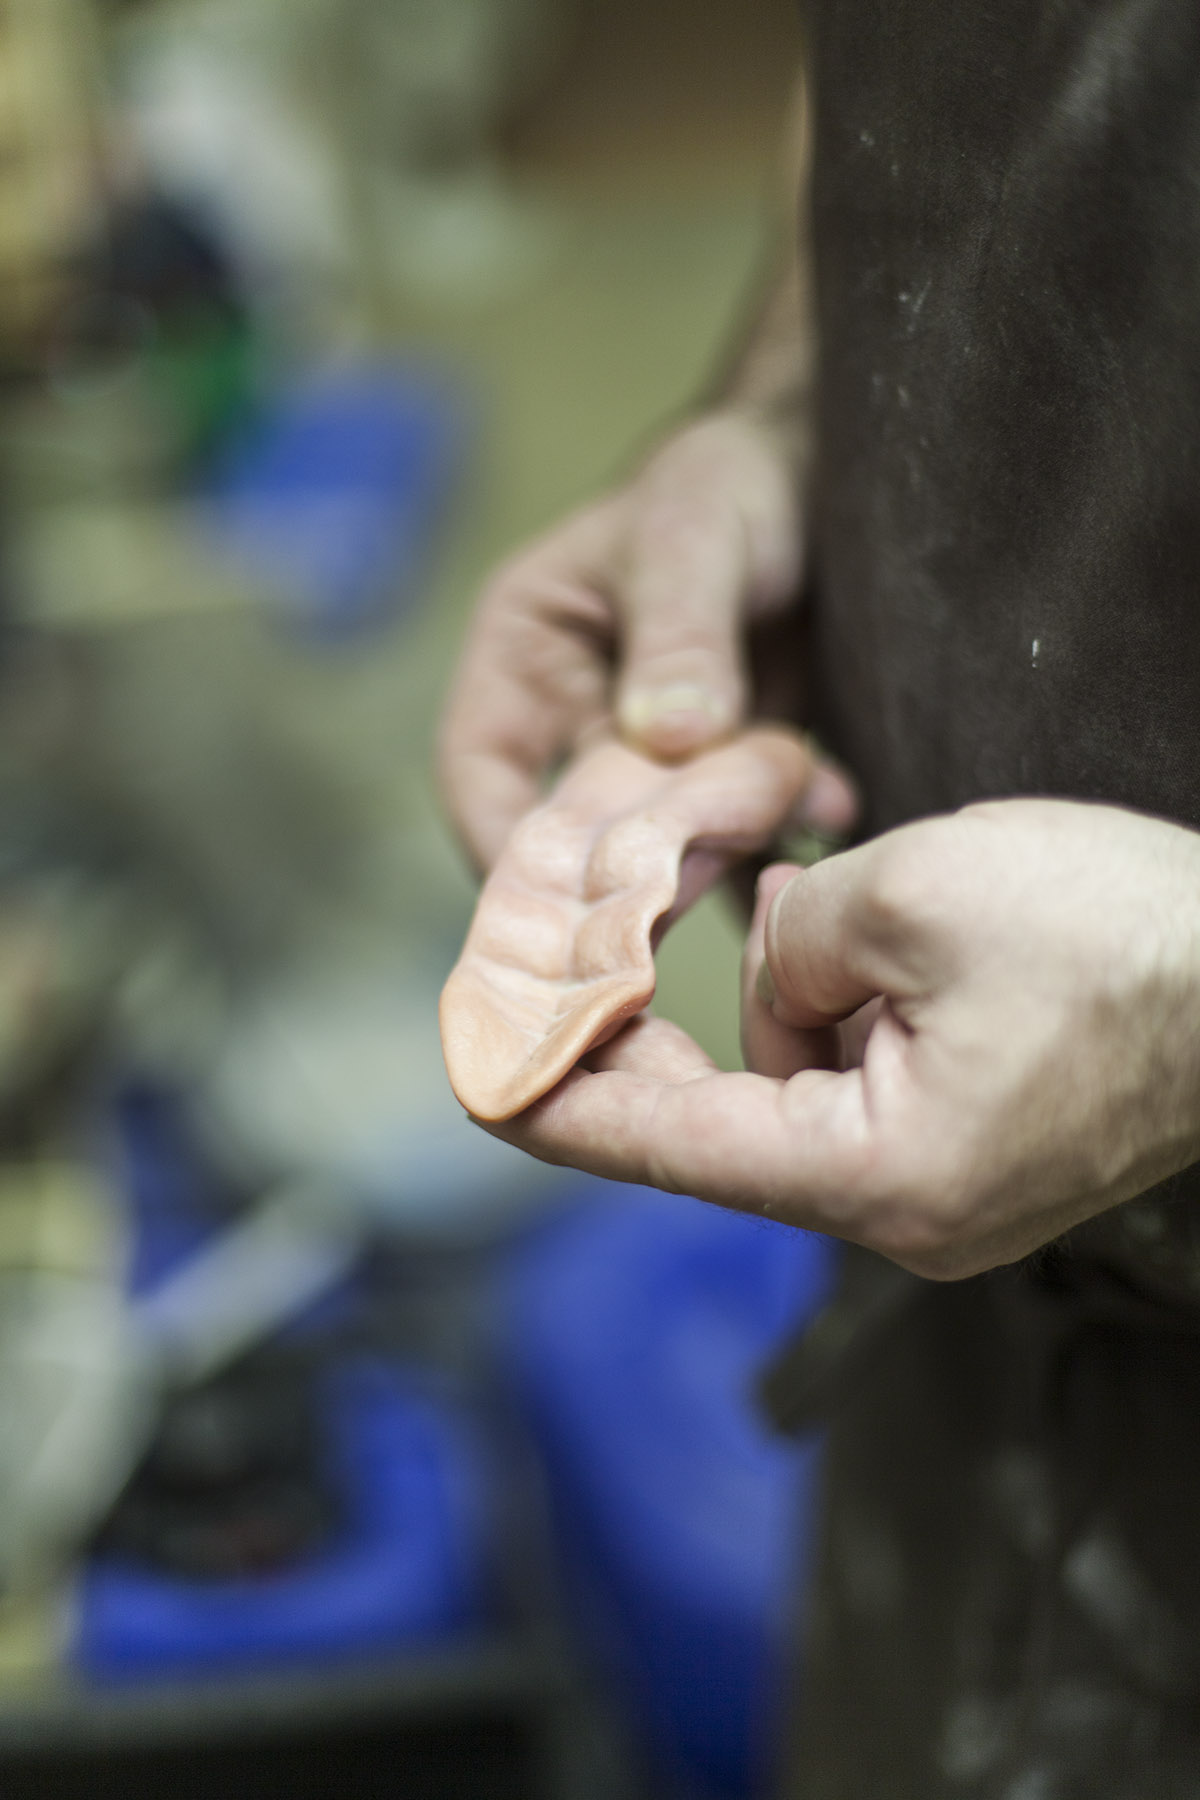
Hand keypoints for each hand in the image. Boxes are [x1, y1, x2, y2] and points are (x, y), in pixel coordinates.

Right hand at [436, 410, 855, 871]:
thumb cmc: (729, 481)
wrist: (824, 477)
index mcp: (524, 654)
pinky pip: (738, 836)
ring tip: (803, 813)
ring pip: (665, 842)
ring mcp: (652, 756)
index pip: (479, 770)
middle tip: (708, 871)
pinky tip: (832, 815)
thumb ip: (681, 632)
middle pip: (576, 831)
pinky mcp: (725, 776)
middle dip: (635, 864)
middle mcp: (575, 716)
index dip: (503, 844)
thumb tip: (667, 738)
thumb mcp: (695, 536)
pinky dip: (780, 843)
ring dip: (728, 850)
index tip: (562, 900)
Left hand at [483, 800, 1199, 1279]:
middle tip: (599, 942)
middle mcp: (900, 1206)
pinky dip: (834, 1001)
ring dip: (782, 986)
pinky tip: (864, 930)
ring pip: (791, 1080)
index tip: (478, 1083)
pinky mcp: (971, 1144)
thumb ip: (794, 936)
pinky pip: (855, 1075)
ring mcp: (941, 1185)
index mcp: (880, 1173)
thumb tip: (774, 964)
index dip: (562, 1107)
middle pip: (725, 1117)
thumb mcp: (918, 896)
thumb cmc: (1125, 938)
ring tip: (835, 895)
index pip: (672, 1149)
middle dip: (665, 1022)